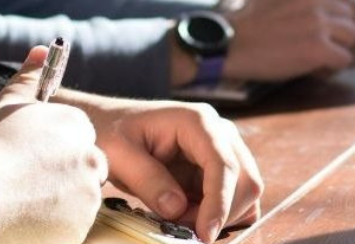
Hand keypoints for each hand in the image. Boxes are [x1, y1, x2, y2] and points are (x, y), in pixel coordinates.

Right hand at [0, 47, 108, 243]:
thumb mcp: (4, 106)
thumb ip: (29, 78)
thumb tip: (42, 49)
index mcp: (75, 126)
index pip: (78, 140)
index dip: (51, 153)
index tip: (27, 162)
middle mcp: (90, 158)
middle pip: (84, 171)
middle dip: (60, 179)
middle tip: (22, 186)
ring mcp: (87, 197)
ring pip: (79, 202)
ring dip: (56, 205)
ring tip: (17, 204)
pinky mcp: (80, 230)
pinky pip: (71, 229)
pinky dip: (52, 229)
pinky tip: (22, 223)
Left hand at [57, 93, 262, 242]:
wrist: (109, 124)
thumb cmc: (112, 132)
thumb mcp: (119, 154)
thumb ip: (148, 180)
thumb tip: (177, 208)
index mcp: (197, 121)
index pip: (224, 164)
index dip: (219, 202)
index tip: (205, 233)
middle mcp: (219, 132)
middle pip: (246, 180)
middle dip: (221, 212)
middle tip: (184, 228)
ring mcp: (222, 149)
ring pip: (246, 191)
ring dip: (220, 215)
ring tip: (180, 218)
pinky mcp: (218, 167)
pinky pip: (235, 197)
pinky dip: (219, 214)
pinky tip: (190, 214)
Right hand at [222, 0, 354, 81]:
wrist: (227, 45)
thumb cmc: (247, 24)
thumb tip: (329, 4)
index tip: (328, 13)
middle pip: (351, 13)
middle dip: (340, 30)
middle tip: (321, 44)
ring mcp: (317, 22)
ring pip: (353, 35)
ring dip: (340, 48)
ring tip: (317, 57)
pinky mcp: (318, 48)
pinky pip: (344, 58)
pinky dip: (332, 67)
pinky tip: (313, 69)